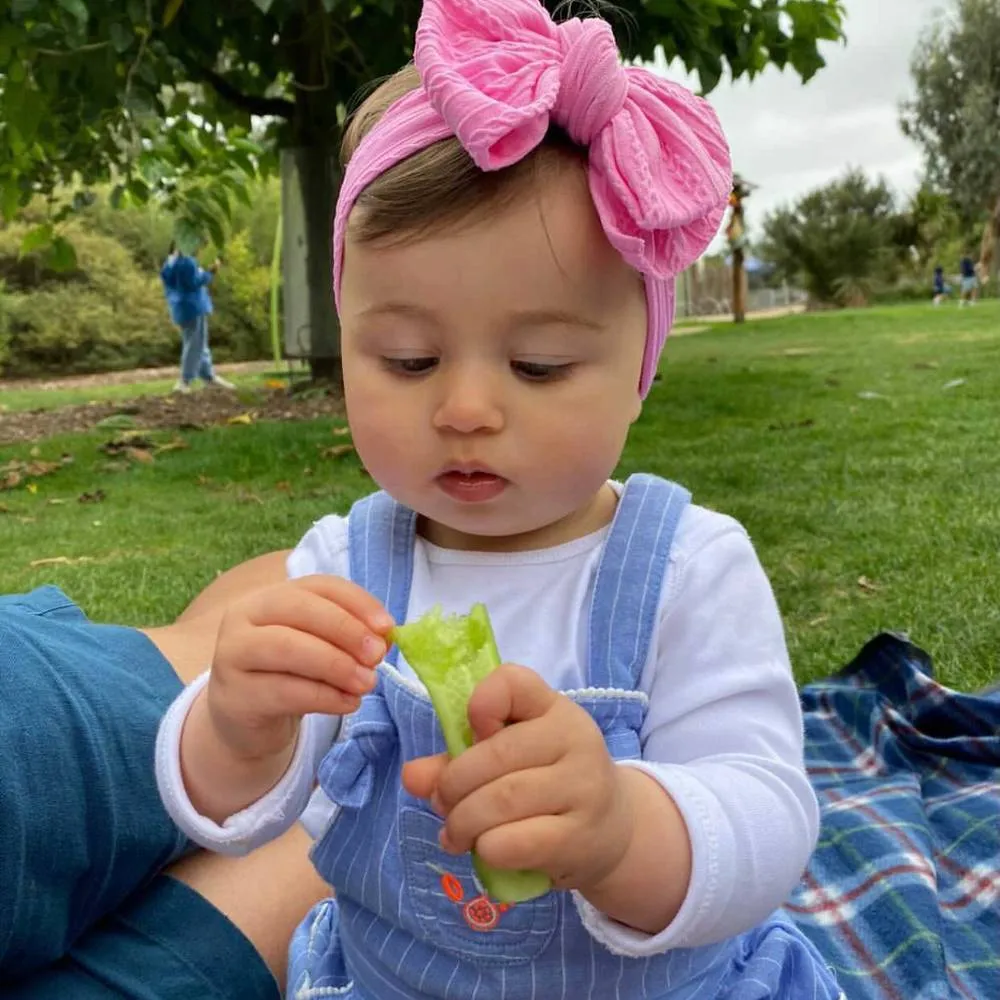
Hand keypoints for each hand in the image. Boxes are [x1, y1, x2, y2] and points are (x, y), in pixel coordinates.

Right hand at [207, 574, 393, 763]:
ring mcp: (232, 655)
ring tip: (367, 683)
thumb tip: (386, 638)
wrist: (244, 719)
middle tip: (377, 655)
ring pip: (288, 648)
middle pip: (299, 609)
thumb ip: (349, 638)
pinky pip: (284, 691)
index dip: (356, 602)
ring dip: (336, 665)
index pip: (318, 586)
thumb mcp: (319, 648)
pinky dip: (325, 697)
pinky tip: (348, 702)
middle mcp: (244, 617)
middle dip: (346, 630)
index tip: (387, 626)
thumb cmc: (289, 674)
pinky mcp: (235, 696)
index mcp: (270, 596)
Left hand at [402, 664, 633, 892]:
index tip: (475, 731)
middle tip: (443, 804)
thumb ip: (459, 759)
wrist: (611, 830)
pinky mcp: (579, 837)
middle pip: (494, 755)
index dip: (481, 703)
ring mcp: (582, 788)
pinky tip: (484, 850)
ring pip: (500, 801)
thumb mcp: (509, 758)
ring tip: (455, 834)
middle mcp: (574, 740)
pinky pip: (514, 842)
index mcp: (553, 708)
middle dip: (453, 785)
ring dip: (463, 822)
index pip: (513, 682)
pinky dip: (487, 848)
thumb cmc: (549, 782)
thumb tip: (412, 776)